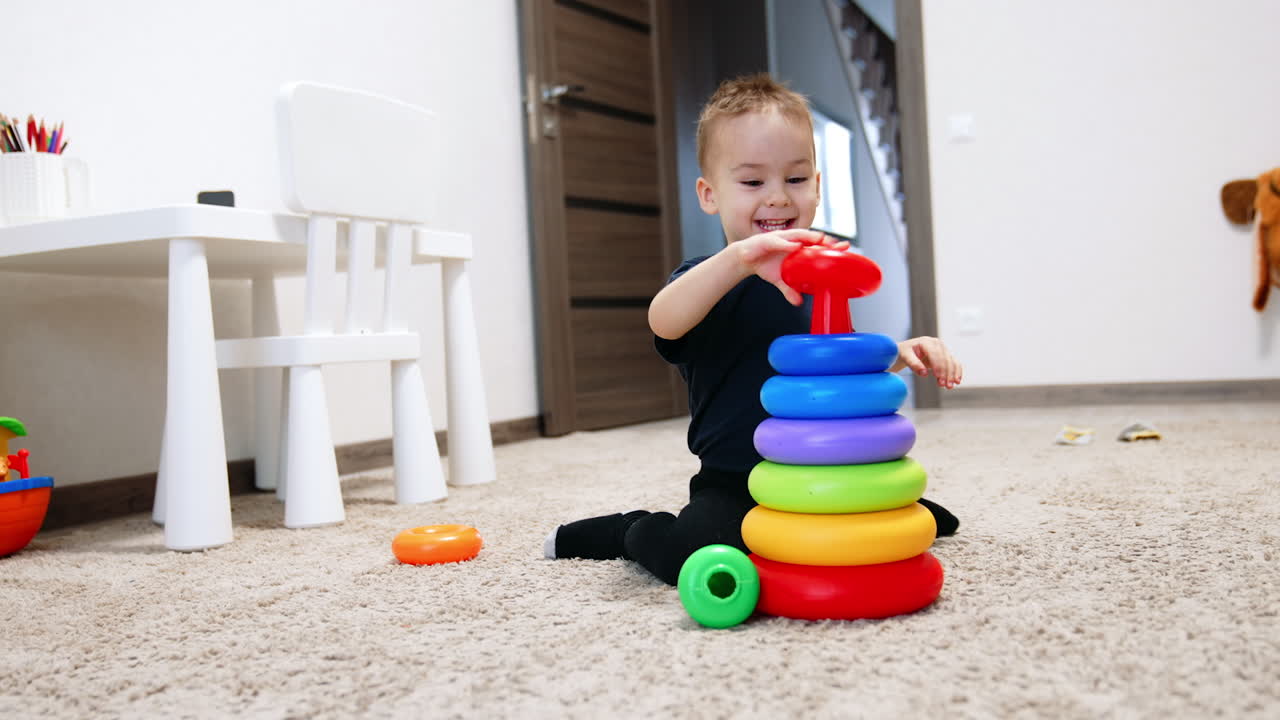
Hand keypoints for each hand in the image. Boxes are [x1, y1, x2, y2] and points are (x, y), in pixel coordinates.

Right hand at [732, 230, 850, 304]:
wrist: (745, 258)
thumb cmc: (765, 264)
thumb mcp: (779, 280)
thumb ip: (789, 289)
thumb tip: (798, 302)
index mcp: (798, 248)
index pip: (817, 245)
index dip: (831, 246)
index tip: (845, 248)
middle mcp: (792, 240)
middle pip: (812, 238)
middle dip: (825, 240)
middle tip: (838, 244)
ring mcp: (781, 239)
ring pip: (798, 235)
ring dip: (809, 237)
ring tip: (820, 240)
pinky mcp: (768, 240)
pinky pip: (779, 241)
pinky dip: (787, 244)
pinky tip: (795, 247)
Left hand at [892, 336, 962, 388]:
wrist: (907, 351)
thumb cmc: (905, 352)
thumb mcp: (905, 357)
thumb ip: (914, 364)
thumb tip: (924, 374)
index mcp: (926, 342)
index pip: (935, 354)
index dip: (938, 365)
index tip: (938, 376)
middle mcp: (937, 344)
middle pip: (945, 359)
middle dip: (946, 373)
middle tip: (945, 385)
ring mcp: (943, 349)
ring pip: (951, 362)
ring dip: (952, 375)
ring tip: (949, 386)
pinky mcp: (946, 356)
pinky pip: (954, 364)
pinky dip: (956, 372)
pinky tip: (957, 381)